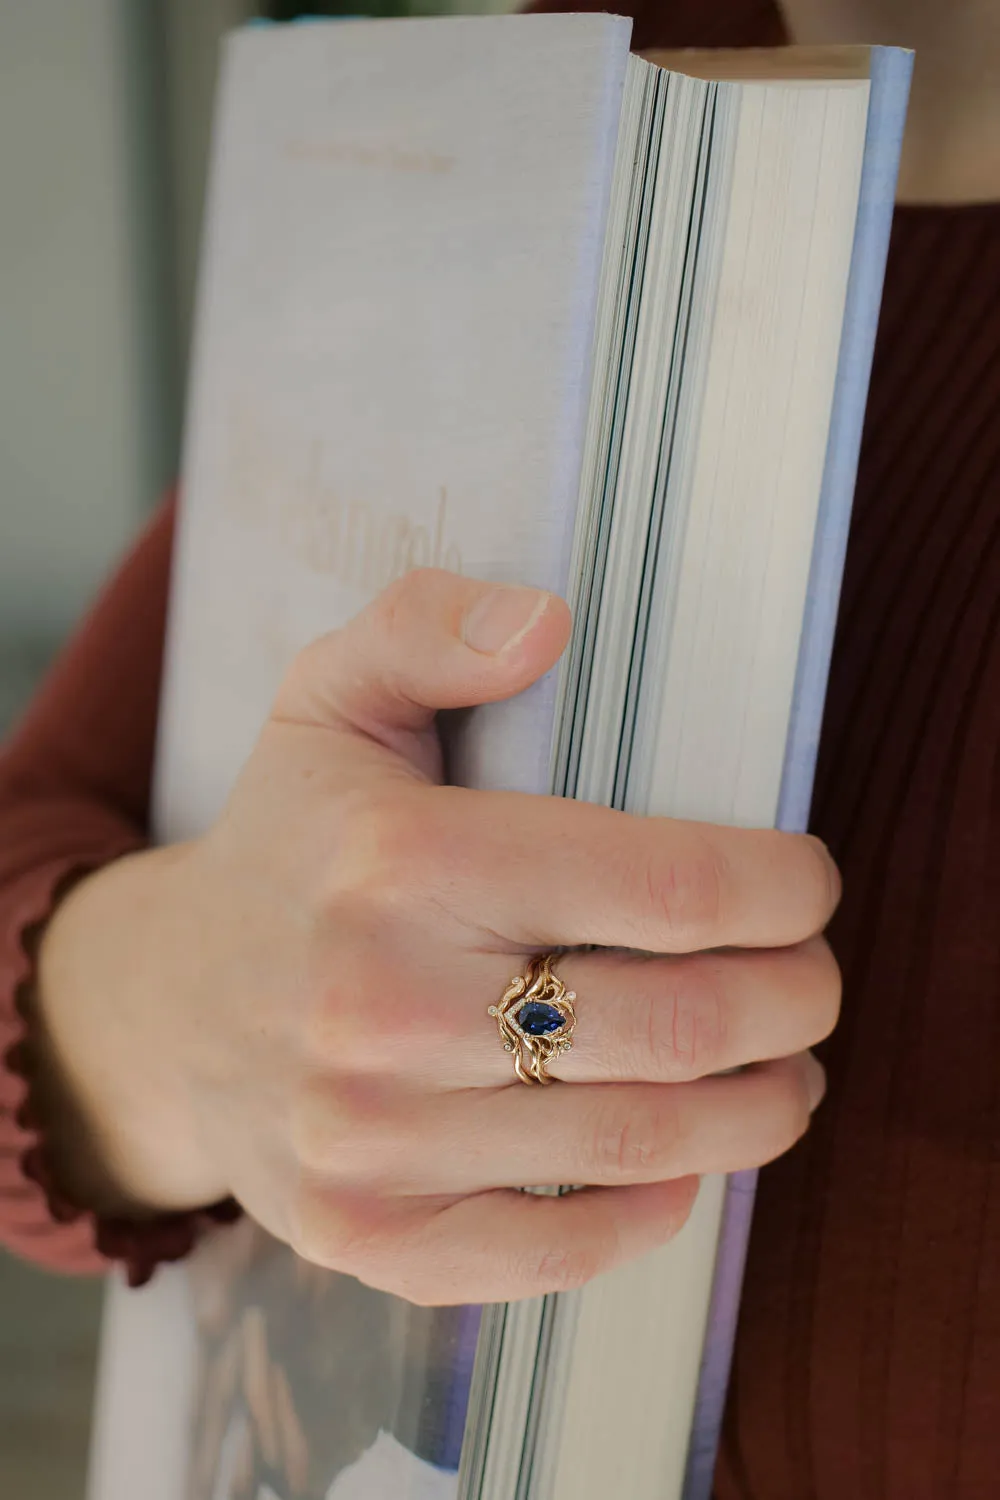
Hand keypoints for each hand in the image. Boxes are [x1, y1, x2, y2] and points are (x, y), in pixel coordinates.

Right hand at [36, 570, 839, 1303]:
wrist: (168, 1011)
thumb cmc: (289, 847)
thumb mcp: (332, 700)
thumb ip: (427, 626)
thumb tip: (547, 621)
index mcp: (400, 861)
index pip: (668, 888)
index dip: (783, 891)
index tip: (807, 886)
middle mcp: (381, 1006)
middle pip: (683, 1025)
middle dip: (796, 1001)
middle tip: (812, 981)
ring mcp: (371, 1137)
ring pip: (643, 1139)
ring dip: (760, 1109)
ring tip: (786, 1071)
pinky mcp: (368, 1233)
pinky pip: (558, 1250)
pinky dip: (653, 1211)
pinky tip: (681, 1161)